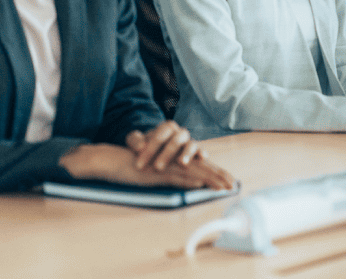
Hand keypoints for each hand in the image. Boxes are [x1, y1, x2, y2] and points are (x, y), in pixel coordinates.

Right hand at [59, 143, 234, 189]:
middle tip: (233, 184)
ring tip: (224, 186)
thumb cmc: (134, 167)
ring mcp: (166, 165)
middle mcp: (173, 161)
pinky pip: (176, 175)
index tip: (229, 181)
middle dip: (219, 175)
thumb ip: (176, 177)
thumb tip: (196, 184)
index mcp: (175, 160)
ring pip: (192, 171)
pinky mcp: (157, 171)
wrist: (112, 160)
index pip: (200, 165)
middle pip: (201, 166)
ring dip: (210, 179)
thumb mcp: (159, 174)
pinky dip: (189, 180)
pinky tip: (200, 184)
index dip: (215, 172)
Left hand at [126, 120, 199, 170]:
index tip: (139, 165)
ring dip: (187, 153)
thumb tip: (141, 147)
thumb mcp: (137, 143)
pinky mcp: (197, 152)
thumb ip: (135, 141)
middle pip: (176, 139)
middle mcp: (179, 133)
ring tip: (182, 163)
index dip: (150, 149)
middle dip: (167, 153)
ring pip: (191, 144)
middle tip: (157, 167)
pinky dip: (202, 153)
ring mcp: (190, 142)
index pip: (160, 134)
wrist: (161, 152)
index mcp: (166, 128)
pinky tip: (202, 158)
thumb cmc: (147, 148)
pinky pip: (201, 151)